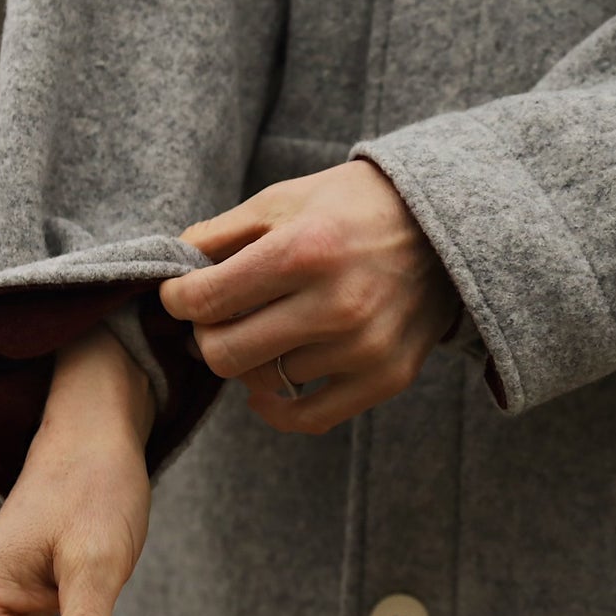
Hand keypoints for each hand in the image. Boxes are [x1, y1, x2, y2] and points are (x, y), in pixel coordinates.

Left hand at [160, 157, 461, 434]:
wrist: (444, 226)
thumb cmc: (353, 206)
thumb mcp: (284, 198)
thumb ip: (220, 234)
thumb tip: (171, 269)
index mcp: (304, 250)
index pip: (205, 300)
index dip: (177, 299)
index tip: (182, 293)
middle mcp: (336, 305)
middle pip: (225, 352)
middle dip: (206, 334)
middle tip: (216, 317)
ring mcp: (364, 347)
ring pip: (263, 379)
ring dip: (252, 357)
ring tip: (263, 328)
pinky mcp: (386, 376)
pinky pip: (308, 417)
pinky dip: (276, 408)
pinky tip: (265, 387)